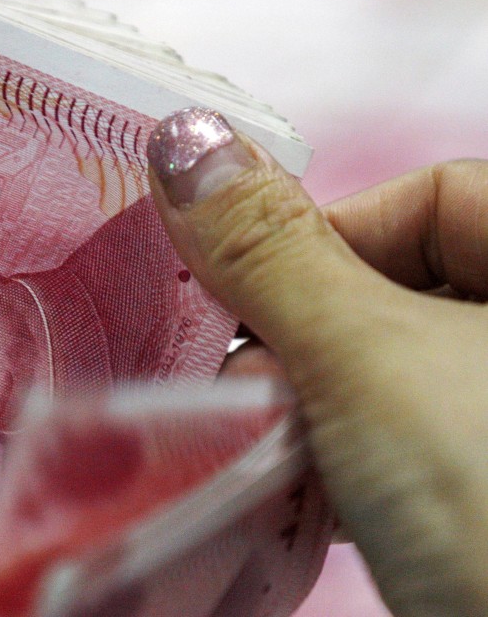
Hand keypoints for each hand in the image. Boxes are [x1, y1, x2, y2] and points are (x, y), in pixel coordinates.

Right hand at [145, 107, 487, 615]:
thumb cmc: (486, 492)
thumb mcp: (367, 358)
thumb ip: (269, 250)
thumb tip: (182, 139)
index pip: (431, 195)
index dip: (325, 237)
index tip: (249, 308)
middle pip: (410, 286)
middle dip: (311, 338)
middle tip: (260, 397)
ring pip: (403, 373)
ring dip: (323, 408)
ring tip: (281, 458)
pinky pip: (418, 443)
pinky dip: (359, 463)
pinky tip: (318, 500)